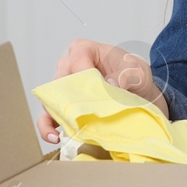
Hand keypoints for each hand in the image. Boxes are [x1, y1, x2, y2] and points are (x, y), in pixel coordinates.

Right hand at [36, 38, 168, 143]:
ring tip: (58, 132)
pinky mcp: (64, 104)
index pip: (77, 59)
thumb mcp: (136, 71)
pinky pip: (49, 115)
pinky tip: (55, 136)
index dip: (84, 74)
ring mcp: (64, 86)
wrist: (137, 93)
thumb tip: (111, 83)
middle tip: (79, 114)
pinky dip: (49, 126)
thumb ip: (126, 75)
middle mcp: (69, 66)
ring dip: (56, 116)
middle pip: (60, 81)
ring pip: (51, 99)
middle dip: (68, 99)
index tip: (97, 88)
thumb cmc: (132, 75)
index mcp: (84, 50)